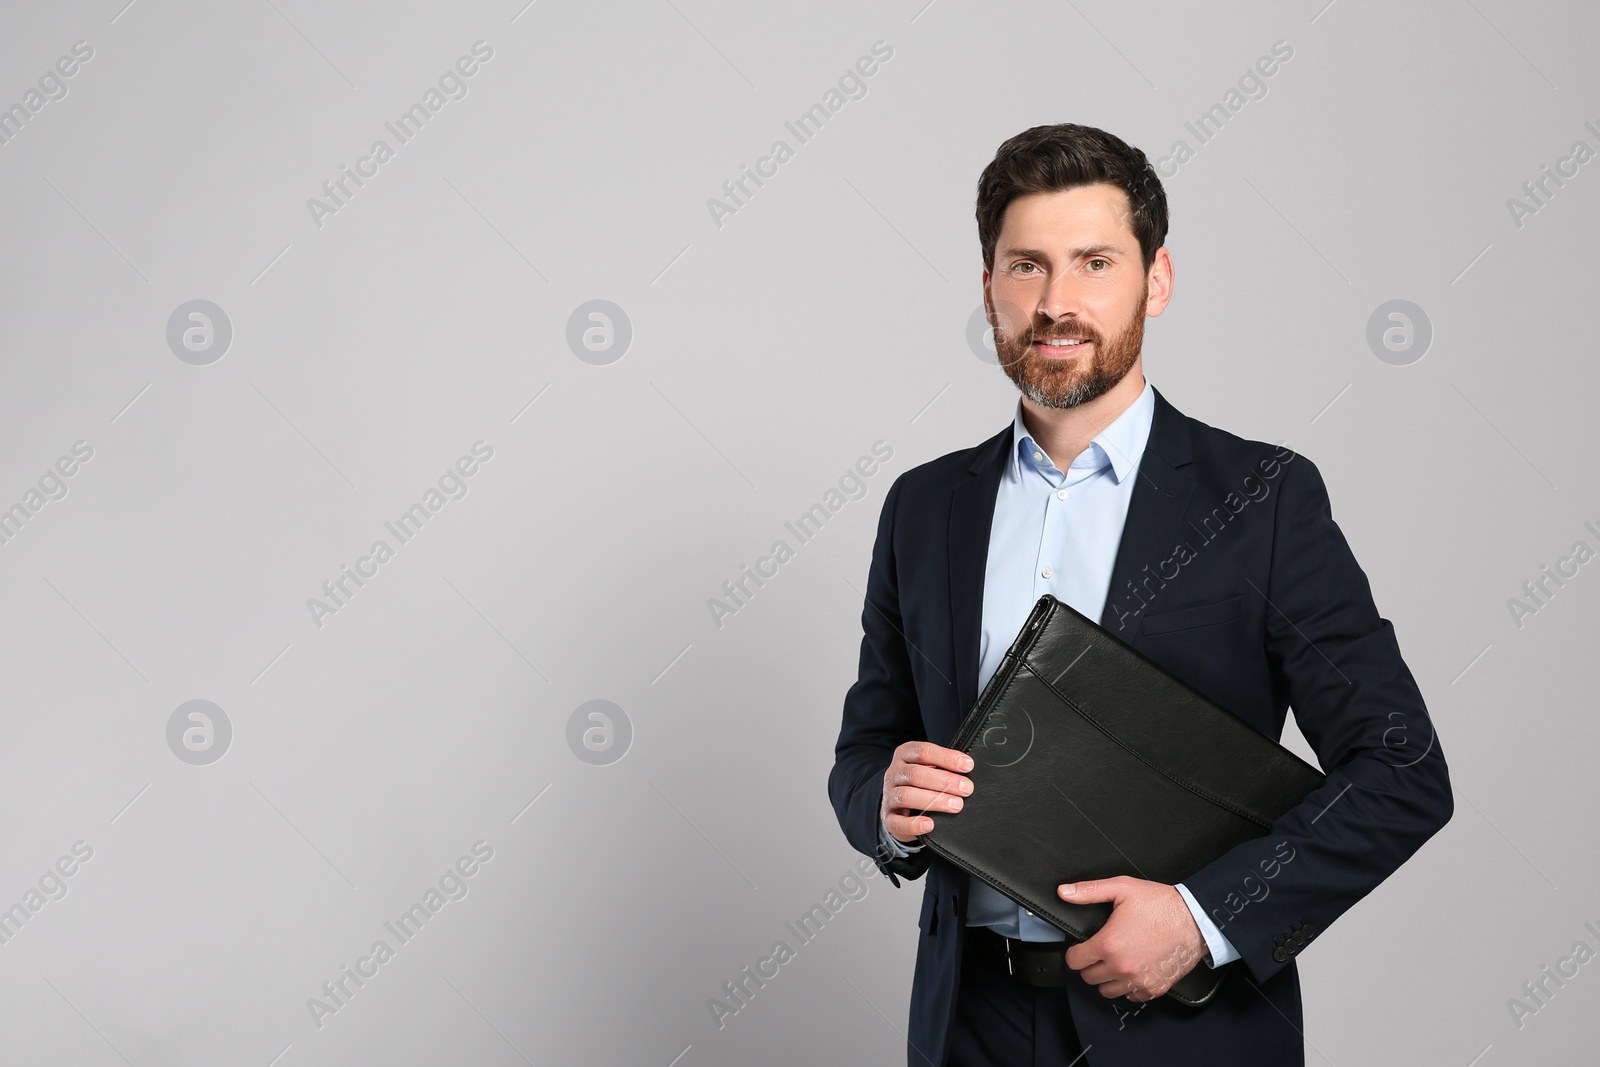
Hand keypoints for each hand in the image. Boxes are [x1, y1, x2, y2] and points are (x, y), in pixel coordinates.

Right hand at [880, 741, 973, 842]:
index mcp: (904, 755)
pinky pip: (897, 822)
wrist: (900, 806)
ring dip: (934, 800)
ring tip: (956, 805)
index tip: (967, 766)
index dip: (946, 757)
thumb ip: (944, 766)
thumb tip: (968, 767)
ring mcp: (889, 796)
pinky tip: (930, 824)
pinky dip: (914, 824)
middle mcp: (894, 774)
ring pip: (906, 796)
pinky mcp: (889, 818)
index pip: (923, 752)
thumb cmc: (921, 783)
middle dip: (944, 781)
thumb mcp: (929, 768)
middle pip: (916, 774)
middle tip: (966, 789)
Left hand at [1059, 876, 1206, 1000]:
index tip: (1082, 947)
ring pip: (1107, 991)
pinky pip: (1131, 997)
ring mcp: (1138, 980)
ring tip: (1115, 961)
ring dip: (1107, 978)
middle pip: (1089, 978)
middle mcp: (1121, 967)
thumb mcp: (1122, 888)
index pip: (1074, 961)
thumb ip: (1089, 891)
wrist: (1196, 919)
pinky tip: (1133, 970)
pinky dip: (1128, 987)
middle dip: (1090, 964)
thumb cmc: (1161, 904)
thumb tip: (1064, 892)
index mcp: (1108, 944)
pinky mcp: (1154, 988)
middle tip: (1100, 951)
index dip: (1075, 952)